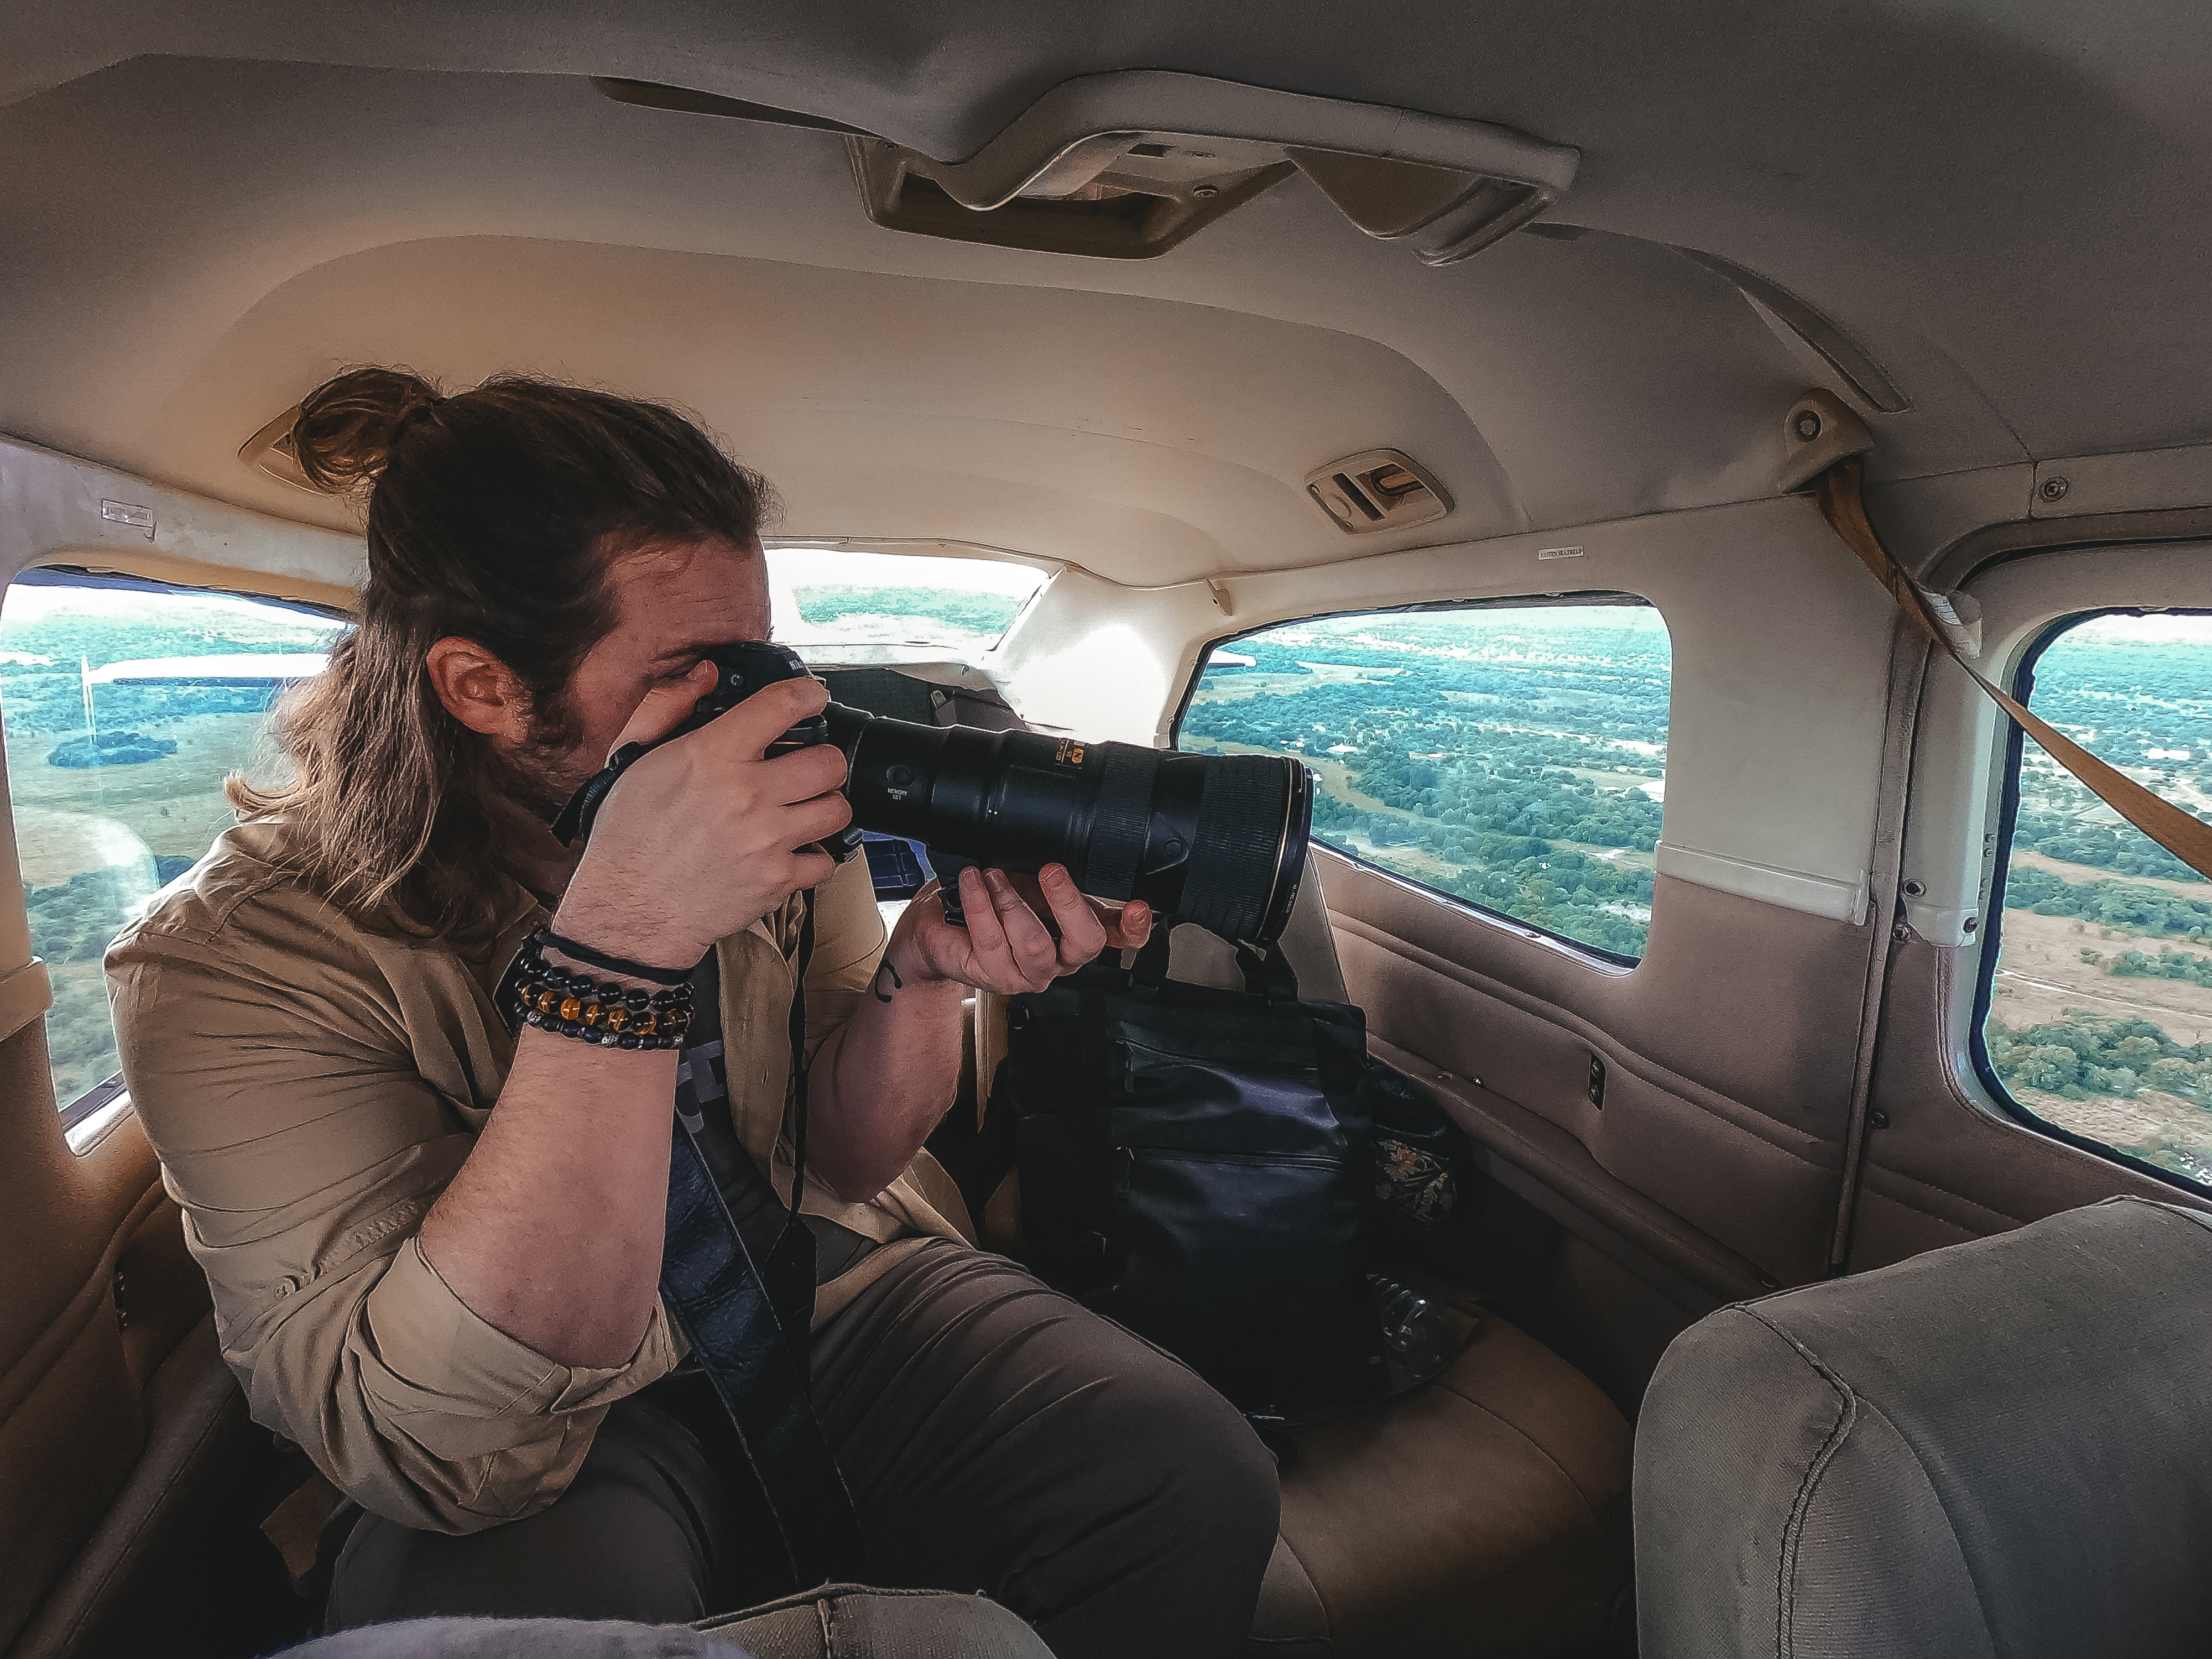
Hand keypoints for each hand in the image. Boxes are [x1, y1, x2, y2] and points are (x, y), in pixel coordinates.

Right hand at [556, 665, 852, 964]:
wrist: (628, 910)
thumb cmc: (628, 836)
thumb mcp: (632, 758)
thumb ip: (665, 706)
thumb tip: (704, 674)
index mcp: (710, 757)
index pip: (782, 706)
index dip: (807, 695)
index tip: (812, 698)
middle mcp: (746, 796)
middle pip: (828, 762)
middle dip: (823, 759)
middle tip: (807, 766)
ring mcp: (767, 841)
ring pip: (837, 809)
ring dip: (826, 805)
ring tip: (804, 807)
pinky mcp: (777, 881)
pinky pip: (826, 860)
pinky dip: (815, 856)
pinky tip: (792, 849)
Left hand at [890, 863, 1152, 994]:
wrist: (940, 926)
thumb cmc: (990, 901)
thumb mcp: (1027, 878)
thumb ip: (1053, 871)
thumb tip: (1060, 848)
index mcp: (1079, 932)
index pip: (1121, 937)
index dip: (1135, 927)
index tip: (1137, 906)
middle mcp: (1061, 957)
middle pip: (1085, 942)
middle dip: (1068, 902)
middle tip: (1052, 871)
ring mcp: (1030, 973)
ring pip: (1036, 944)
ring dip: (1013, 901)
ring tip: (993, 874)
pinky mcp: (996, 976)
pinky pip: (992, 940)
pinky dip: (980, 903)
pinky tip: (973, 882)